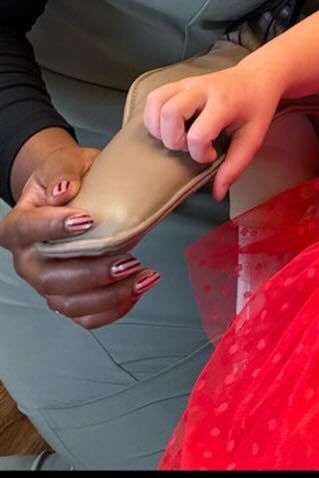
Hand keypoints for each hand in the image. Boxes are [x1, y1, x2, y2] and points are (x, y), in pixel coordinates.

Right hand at [0, 132, 158, 328]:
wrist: (71, 191)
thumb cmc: (66, 178)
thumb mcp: (62, 162)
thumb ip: (62, 171)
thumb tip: (64, 190)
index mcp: (18, 226)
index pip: (28, 230)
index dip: (54, 227)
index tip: (87, 220)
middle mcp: (28, 260)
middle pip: (50, 276)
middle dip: (91, 272)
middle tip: (126, 259)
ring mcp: (46, 282)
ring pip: (68, 302)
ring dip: (107, 295)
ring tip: (140, 276)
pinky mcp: (66, 296)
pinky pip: (84, 315)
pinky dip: (111, 309)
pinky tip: (135, 292)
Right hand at [143, 62, 282, 201]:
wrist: (258, 77)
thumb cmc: (256, 108)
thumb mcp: (253, 138)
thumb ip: (235, 167)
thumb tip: (217, 193)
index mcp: (224, 102)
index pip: (198, 134)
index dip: (200, 153)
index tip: (213, 154)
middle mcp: (202, 89)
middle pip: (170, 112)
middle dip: (173, 139)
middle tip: (189, 145)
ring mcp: (188, 83)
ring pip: (156, 102)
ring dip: (159, 127)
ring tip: (177, 136)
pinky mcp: (179, 83)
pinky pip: (154, 97)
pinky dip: (153, 116)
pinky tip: (168, 127)